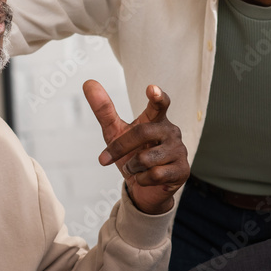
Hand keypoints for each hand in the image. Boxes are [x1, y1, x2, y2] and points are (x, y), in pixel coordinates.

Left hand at [82, 80, 188, 214]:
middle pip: (142, 133)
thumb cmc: (132, 154)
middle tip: (105, 159)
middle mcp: (171, 131)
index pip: (160, 104)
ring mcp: (179, 150)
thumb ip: (104, 110)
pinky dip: (142, 180)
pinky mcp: (183, 170)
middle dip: (119, 147)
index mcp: (156, 119)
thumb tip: (88, 82)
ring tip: (137, 169)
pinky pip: (155, 175)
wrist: (145, 188)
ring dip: (132, 168)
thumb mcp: (115, 133)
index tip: (151, 89)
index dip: (156, 96)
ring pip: (146, 159)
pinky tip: (147, 179)